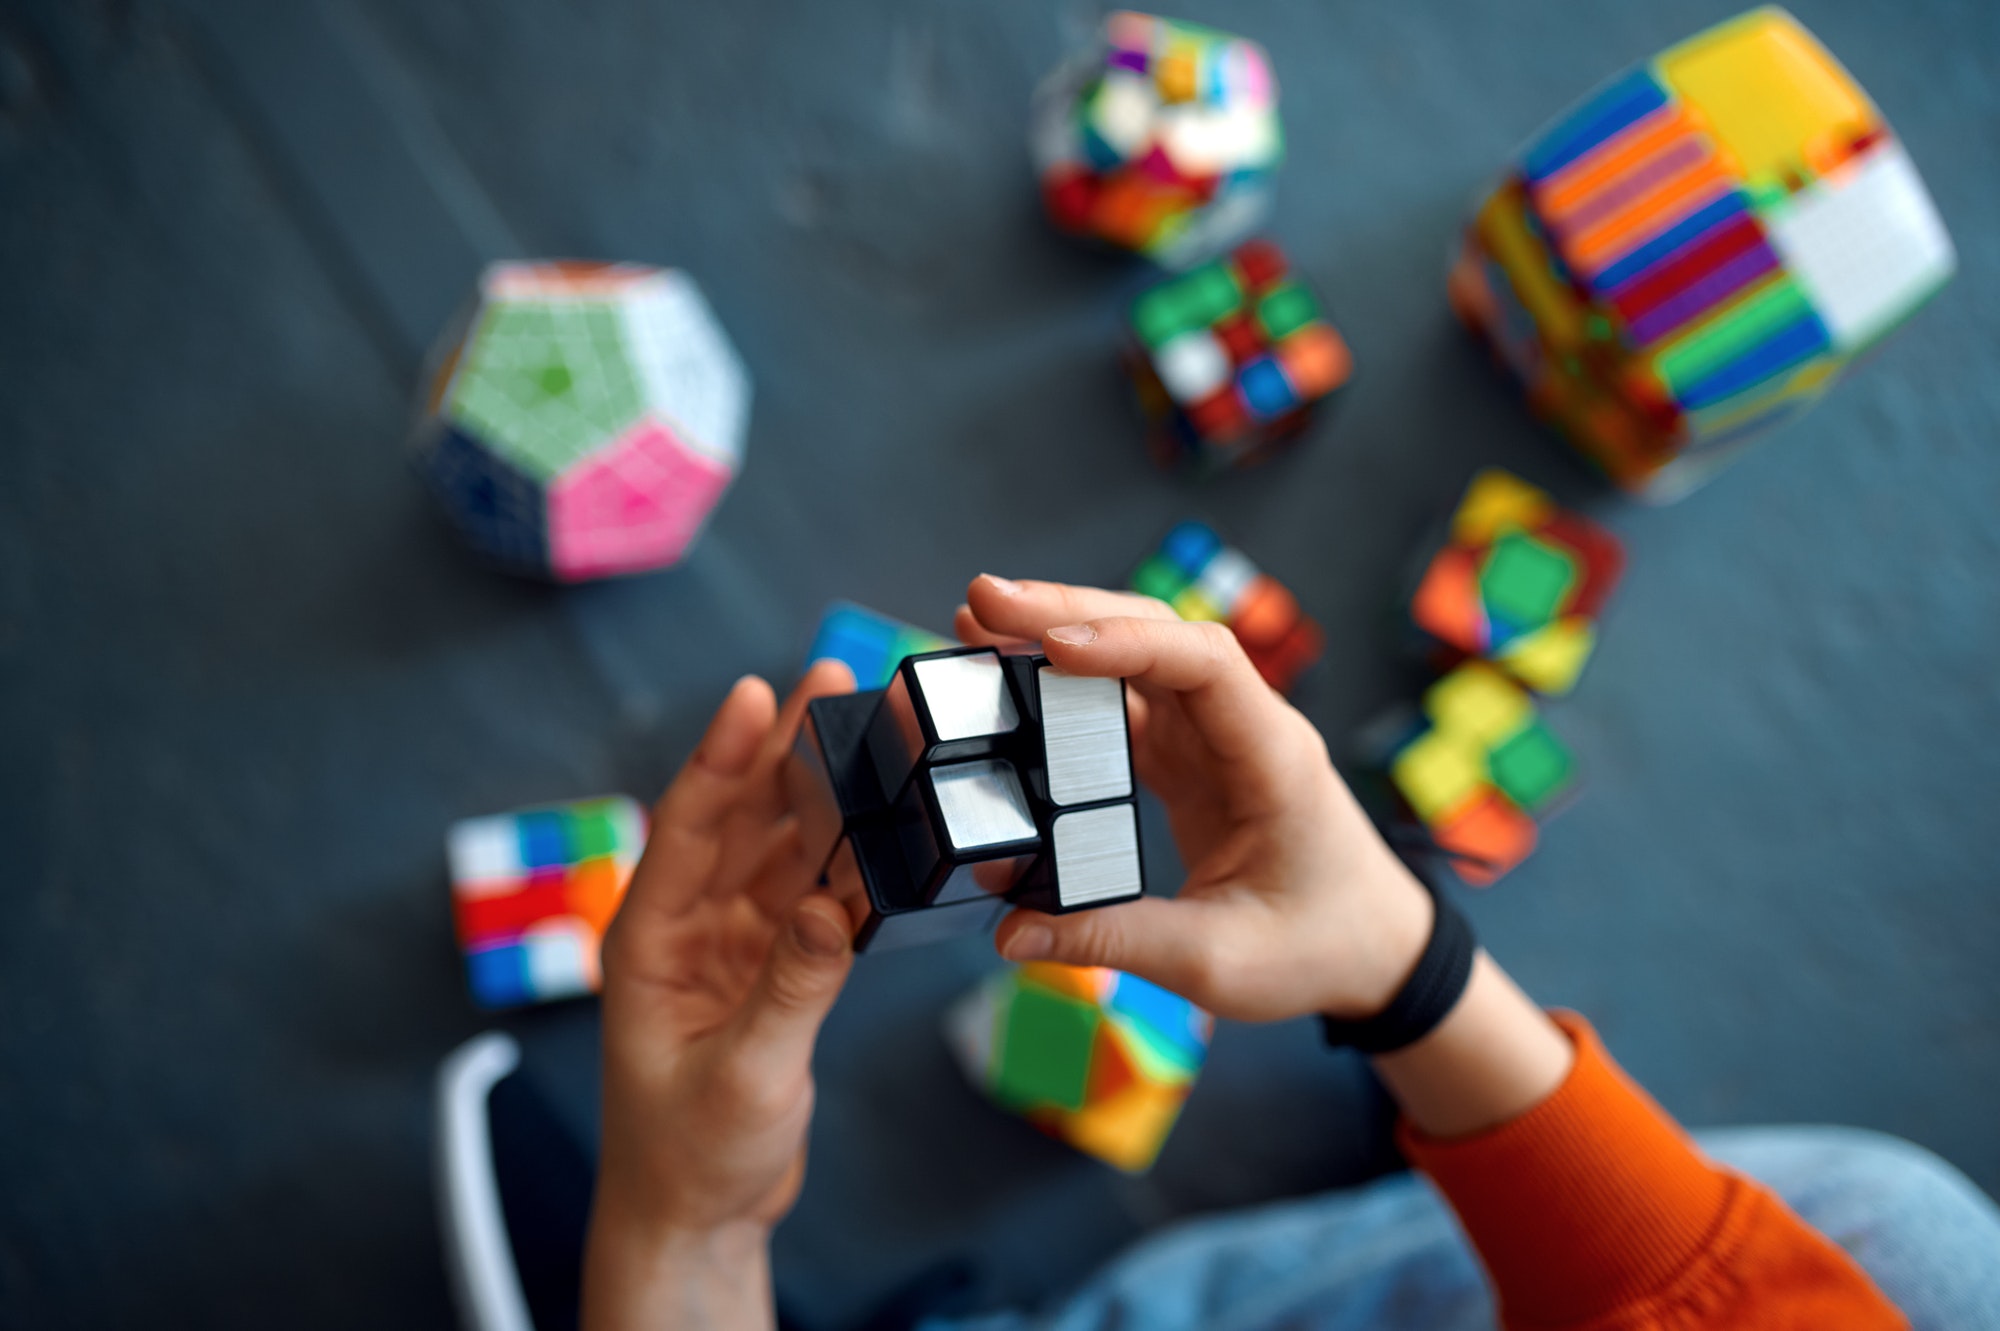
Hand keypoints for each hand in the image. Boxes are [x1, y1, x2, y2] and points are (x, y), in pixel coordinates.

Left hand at [583, 663, 855, 1330]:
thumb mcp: (741, 1075)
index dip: (724, 756)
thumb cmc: (688, 1157)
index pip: (688, 826)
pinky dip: (848, 864)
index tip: (757, 692)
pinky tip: (884, 825)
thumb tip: (833, 908)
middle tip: (837, 682)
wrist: (695, 1220)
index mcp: (648, 941)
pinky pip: (814, 897)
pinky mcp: (771, 969)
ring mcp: (731, 945)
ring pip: (782, 849)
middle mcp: (687, 928)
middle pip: (742, 818)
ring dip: (825, 796)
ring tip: (871, 736)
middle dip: (787, 751)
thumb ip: (790, 989)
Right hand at [956, 575, 1433, 1023]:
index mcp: (1273, 758)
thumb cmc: (1319, 948)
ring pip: (1136, 658)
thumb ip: (1115, 938)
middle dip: (1071, 611)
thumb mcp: (1219, 961)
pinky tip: (1015, 681)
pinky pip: (1125, 704)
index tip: (1051, 644)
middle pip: (1159, 637)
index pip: (1205, 664)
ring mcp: (1215, 738)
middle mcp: (1244, 728)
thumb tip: (1012, 932)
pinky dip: (1068, 688)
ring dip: (1062, 635)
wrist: (1374, 951)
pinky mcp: (1189, 758)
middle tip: (983, 601)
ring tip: (978, 625)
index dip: (1127, 642)